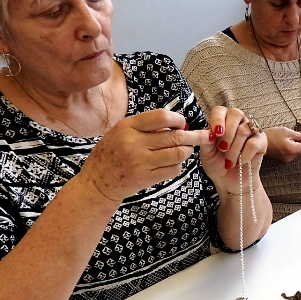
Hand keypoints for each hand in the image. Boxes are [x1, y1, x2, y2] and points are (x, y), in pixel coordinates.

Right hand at [77, 107, 265, 202]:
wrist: (97, 182)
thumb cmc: (111, 154)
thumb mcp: (120, 132)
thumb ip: (144, 126)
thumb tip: (176, 122)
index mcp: (128, 126)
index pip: (162, 116)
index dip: (178, 119)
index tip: (183, 123)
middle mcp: (134, 143)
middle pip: (175, 136)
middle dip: (194, 136)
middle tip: (203, 136)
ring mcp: (141, 162)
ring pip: (178, 153)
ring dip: (188, 151)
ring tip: (188, 150)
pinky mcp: (146, 178)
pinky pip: (173, 170)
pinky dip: (179, 165)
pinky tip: (175, 163)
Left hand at [197, 106, 266, 194]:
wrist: (230, 182)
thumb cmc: (218, 165)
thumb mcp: (206, 153)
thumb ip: (206, 140)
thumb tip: (210, 131)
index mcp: (222, 122)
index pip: (220, 111)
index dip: (218, 120)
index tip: (216, 133)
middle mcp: (238, 123)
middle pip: (236, 114)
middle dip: (227, 133)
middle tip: (222, 149)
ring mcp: (251, 131)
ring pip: (244, 130)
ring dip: (234, 148)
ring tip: (229, 161)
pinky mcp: (261, 142)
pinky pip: (254, 142)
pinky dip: (245, 154)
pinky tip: (241, 161)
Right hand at [264, 126, 300, 163]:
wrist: (257, 143)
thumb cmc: (269, 136)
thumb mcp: (285, 131)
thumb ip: (297, 134)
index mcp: (291, 150)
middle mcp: (290, 157)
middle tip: (296, 135)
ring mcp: (285, 159)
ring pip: (297, 152)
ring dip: (296, 145)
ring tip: (287, 138)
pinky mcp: (282, 159)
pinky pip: (290, 153)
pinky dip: (290, 148)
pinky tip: (283, 142)